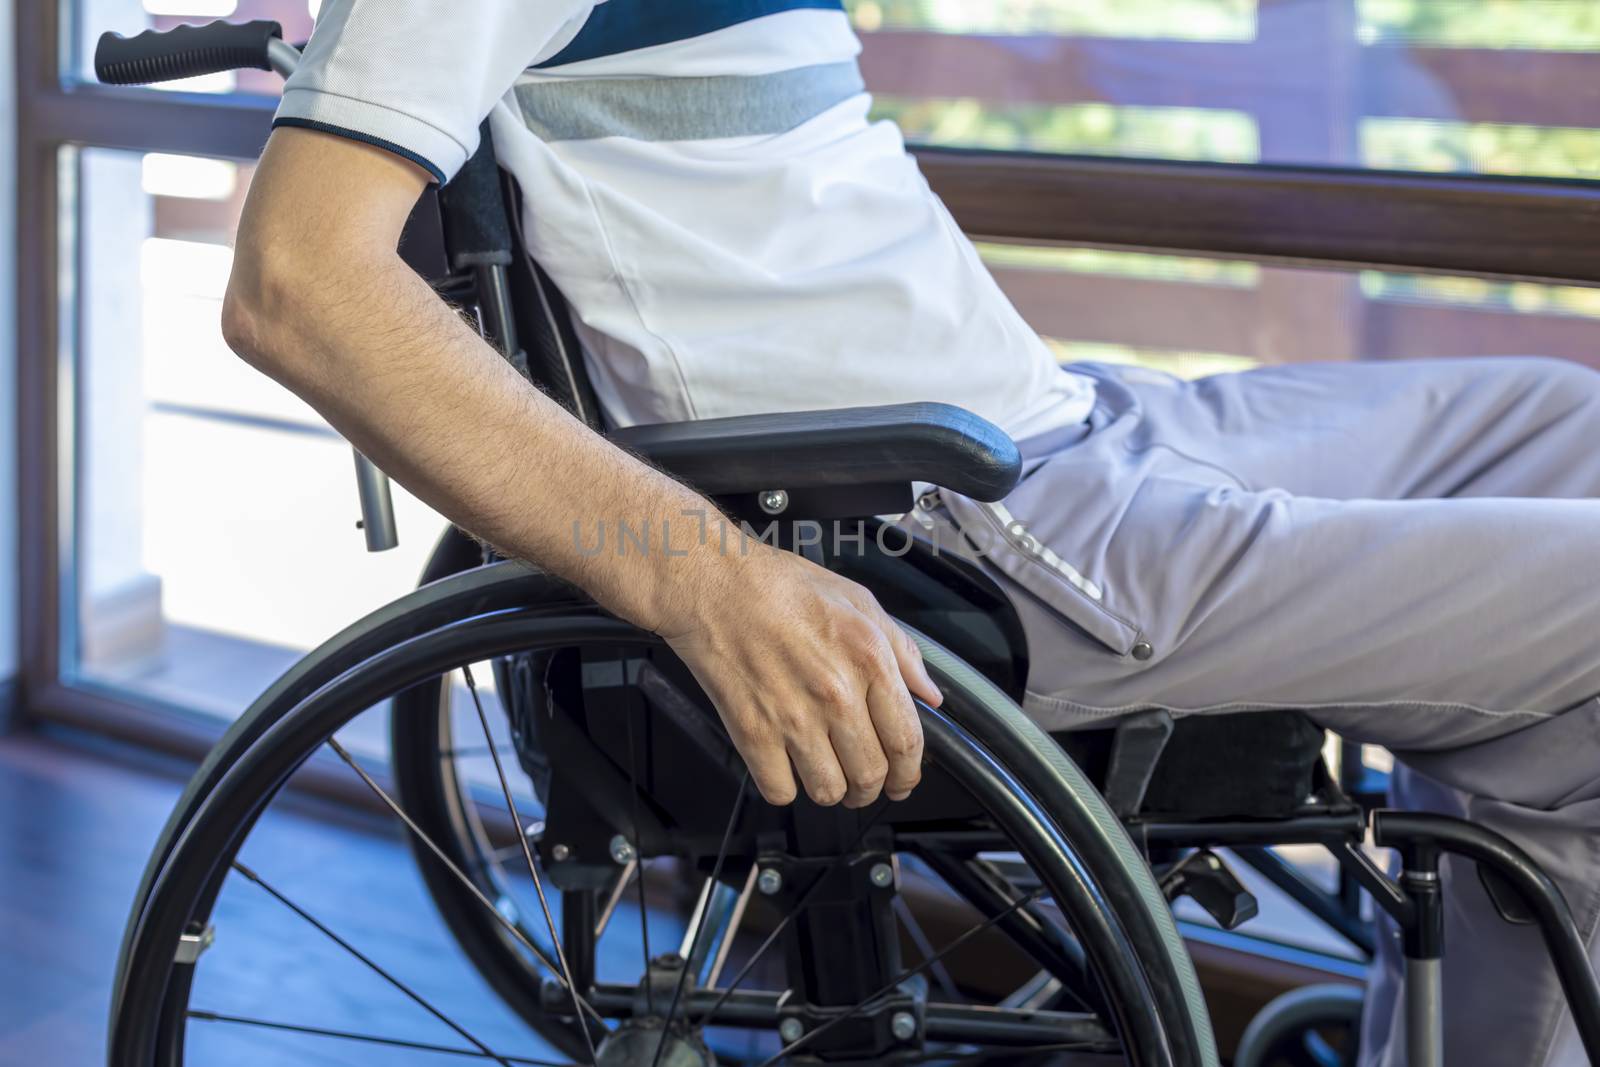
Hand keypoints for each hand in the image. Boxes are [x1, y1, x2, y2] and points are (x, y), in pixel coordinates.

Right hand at [658, 545, 942, 807]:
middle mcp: (836, 694)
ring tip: (827, 777)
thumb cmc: (779, 586)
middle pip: (871, 775)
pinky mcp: (752, 732)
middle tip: (864, 784)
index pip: (907, 741)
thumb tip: (930, 694)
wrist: (713, 585)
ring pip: (829, 791)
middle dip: (872, 789)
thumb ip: (902, 650)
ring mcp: (793, 717)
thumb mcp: (858, 601)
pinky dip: (785, 788)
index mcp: (869, 660)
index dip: (909, 773)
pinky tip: (785, 766)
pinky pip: (780, 790)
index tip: (902, 780)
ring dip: (832, 793)